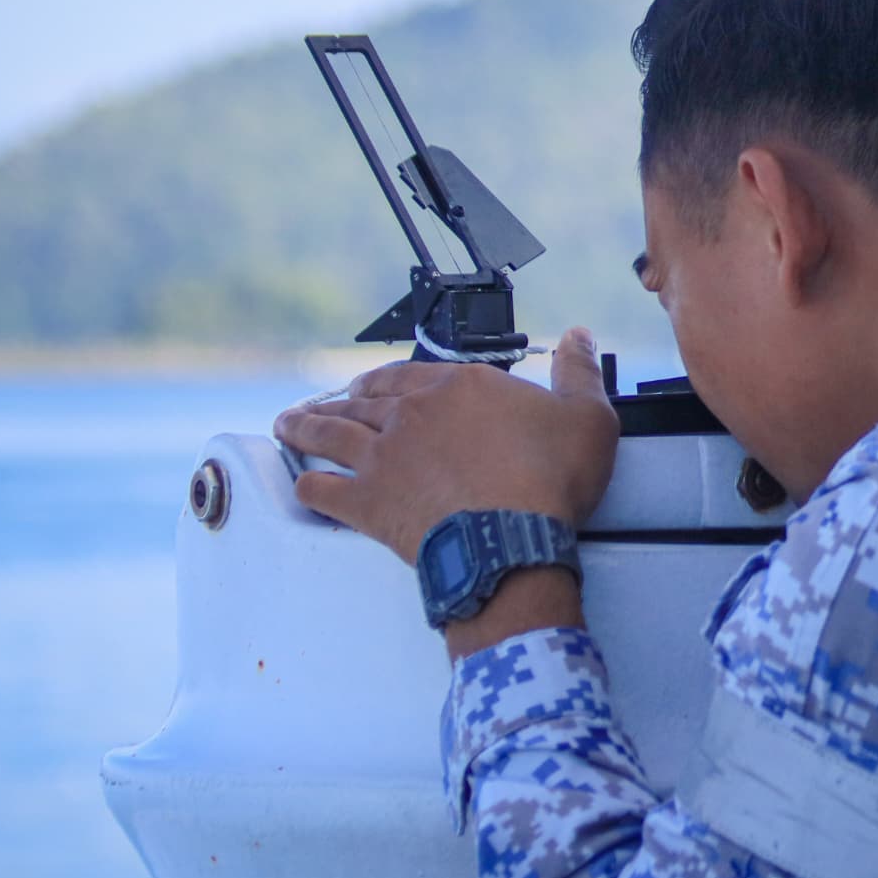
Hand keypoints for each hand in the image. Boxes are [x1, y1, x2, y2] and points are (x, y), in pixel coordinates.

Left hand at [275, 326, 619, 563]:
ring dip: (306, 426)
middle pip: (365, 399)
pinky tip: (301, 482)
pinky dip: (308, 484)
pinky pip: (323, 489)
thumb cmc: (549, 481)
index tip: (378, 380)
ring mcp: (384, 457)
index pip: (413, 372)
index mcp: (460, 388)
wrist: (511, 539)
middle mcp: (413, 414)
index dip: (391, 375)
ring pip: (331, 433)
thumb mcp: (587, 417)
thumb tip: (578, 337)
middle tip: (328, 399)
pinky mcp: (368, 501)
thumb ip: (580, 372)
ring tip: (290, 423)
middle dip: (342, 397)